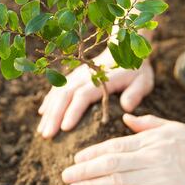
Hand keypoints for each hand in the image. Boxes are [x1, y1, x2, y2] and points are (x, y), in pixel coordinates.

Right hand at [37, 49, 154, 137]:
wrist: (125, 48)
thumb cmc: (135, 70)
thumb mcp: (143, 81)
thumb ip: (135, 93)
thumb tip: (126, 107)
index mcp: (101, 79)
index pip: (83, 96)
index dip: (73, 111)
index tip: (64, 128)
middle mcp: (84, 76)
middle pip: (65, 95)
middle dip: (54, 116)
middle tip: (46, 135)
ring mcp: (76, 75)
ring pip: (58, 93)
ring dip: (49, 112)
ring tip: (41, 131)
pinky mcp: (73, 76)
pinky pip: (57, 88)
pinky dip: (49, 100)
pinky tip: (42, 114)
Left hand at [62, 114, 184, 184]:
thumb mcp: (171, 127)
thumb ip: (146, 123)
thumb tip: (126, 118)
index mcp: (148, 140)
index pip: (114, 146)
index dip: (93, 153)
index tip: (75, 159)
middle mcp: (148, 157)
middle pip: (110, 163)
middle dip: (85, 170)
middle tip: (65, 176)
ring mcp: (156, 176)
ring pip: (119, 180)